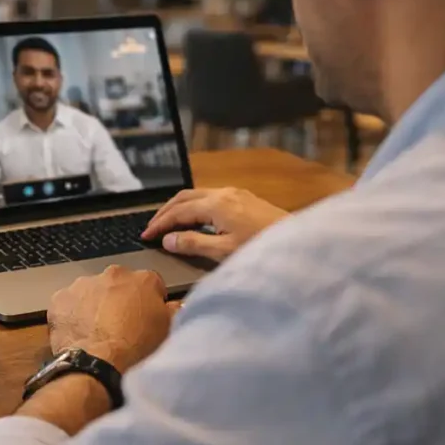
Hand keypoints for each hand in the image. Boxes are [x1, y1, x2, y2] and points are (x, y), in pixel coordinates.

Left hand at [47, 266, 172, 372]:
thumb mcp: (168, 331)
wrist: (99, 365)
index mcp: (143, 279)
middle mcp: (112, 274)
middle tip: (120, 325)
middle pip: (118, 283)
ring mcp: (83, 284)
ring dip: (94, 304)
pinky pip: (68, 304)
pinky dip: (71, 314)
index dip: (150, 301)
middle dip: (119, 299)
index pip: (151, 283)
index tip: (146, 317)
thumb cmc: (139, 349)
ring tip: (96, 330)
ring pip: (91, 291)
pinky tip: (77, 332)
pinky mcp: (60, 298)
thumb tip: (176, 305)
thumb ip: (173, 311)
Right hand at [141, 188, 288, 261]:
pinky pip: (210, 197)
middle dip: (165, 212)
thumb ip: (194, 244)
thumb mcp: (224, 251)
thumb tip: (168, 240)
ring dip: (179, 207)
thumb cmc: (262, 249)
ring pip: (197, 194)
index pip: (178, 211)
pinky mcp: (245, 199)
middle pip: (184, 197)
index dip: (159, 224)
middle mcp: (224, 193)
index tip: (145, 235)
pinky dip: (194, 206)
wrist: (299, 243)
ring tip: (167, 223)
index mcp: (216, 204)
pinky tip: (194, 219)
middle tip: (151, 227)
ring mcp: (236, 194)